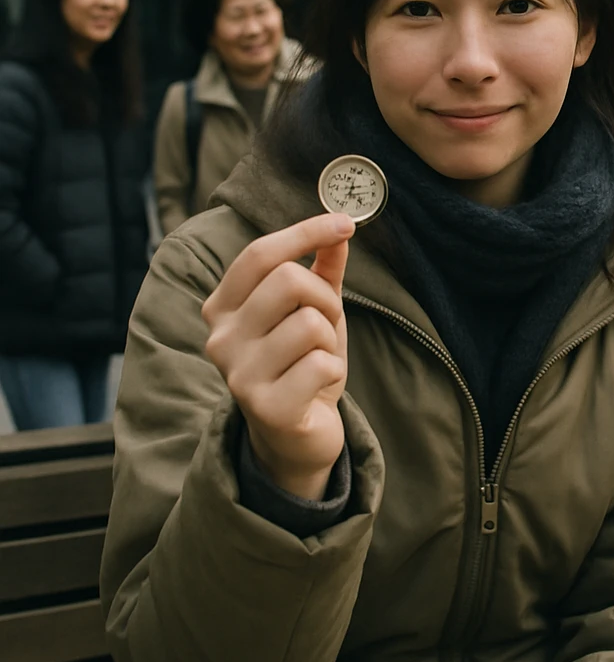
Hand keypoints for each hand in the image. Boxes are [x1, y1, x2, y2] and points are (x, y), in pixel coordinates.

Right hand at [202, 213, 355, 499]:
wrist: (296, 437)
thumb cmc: (301, 364)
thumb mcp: (313, 310)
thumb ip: (323, 269)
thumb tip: (339, 228)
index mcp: (223, 307)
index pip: (260, 254)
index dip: (305, 232)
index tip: (344, 224)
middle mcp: (220, 338)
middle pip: (289, 281)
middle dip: (325, 299)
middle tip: (327, 324)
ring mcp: (240, 374)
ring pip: (310, 323)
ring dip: (330, 340)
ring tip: (317, 360)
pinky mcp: (266, 407)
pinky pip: (320, 363)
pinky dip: (332, 370)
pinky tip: (318, 387)